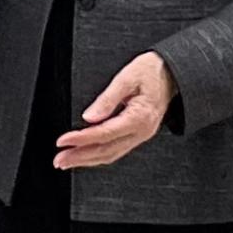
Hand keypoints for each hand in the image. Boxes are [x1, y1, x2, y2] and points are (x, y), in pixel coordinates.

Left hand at [54, 53, 174, 170]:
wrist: (172, 73)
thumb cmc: (151, 71)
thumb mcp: (127, 77)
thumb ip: (107, 99)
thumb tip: (88, 117)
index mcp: (139, 117)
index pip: (104, 134)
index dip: (81, 139)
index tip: (62, 141)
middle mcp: (141, 131)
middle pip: (106, 150)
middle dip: (80, 157)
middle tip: (59, 160)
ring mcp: (141, 135)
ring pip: (111, 154)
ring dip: (87, 160)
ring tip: (67, 161)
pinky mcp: (138, 134)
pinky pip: (116, 150)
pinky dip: (99, 155)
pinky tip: (86, 156)